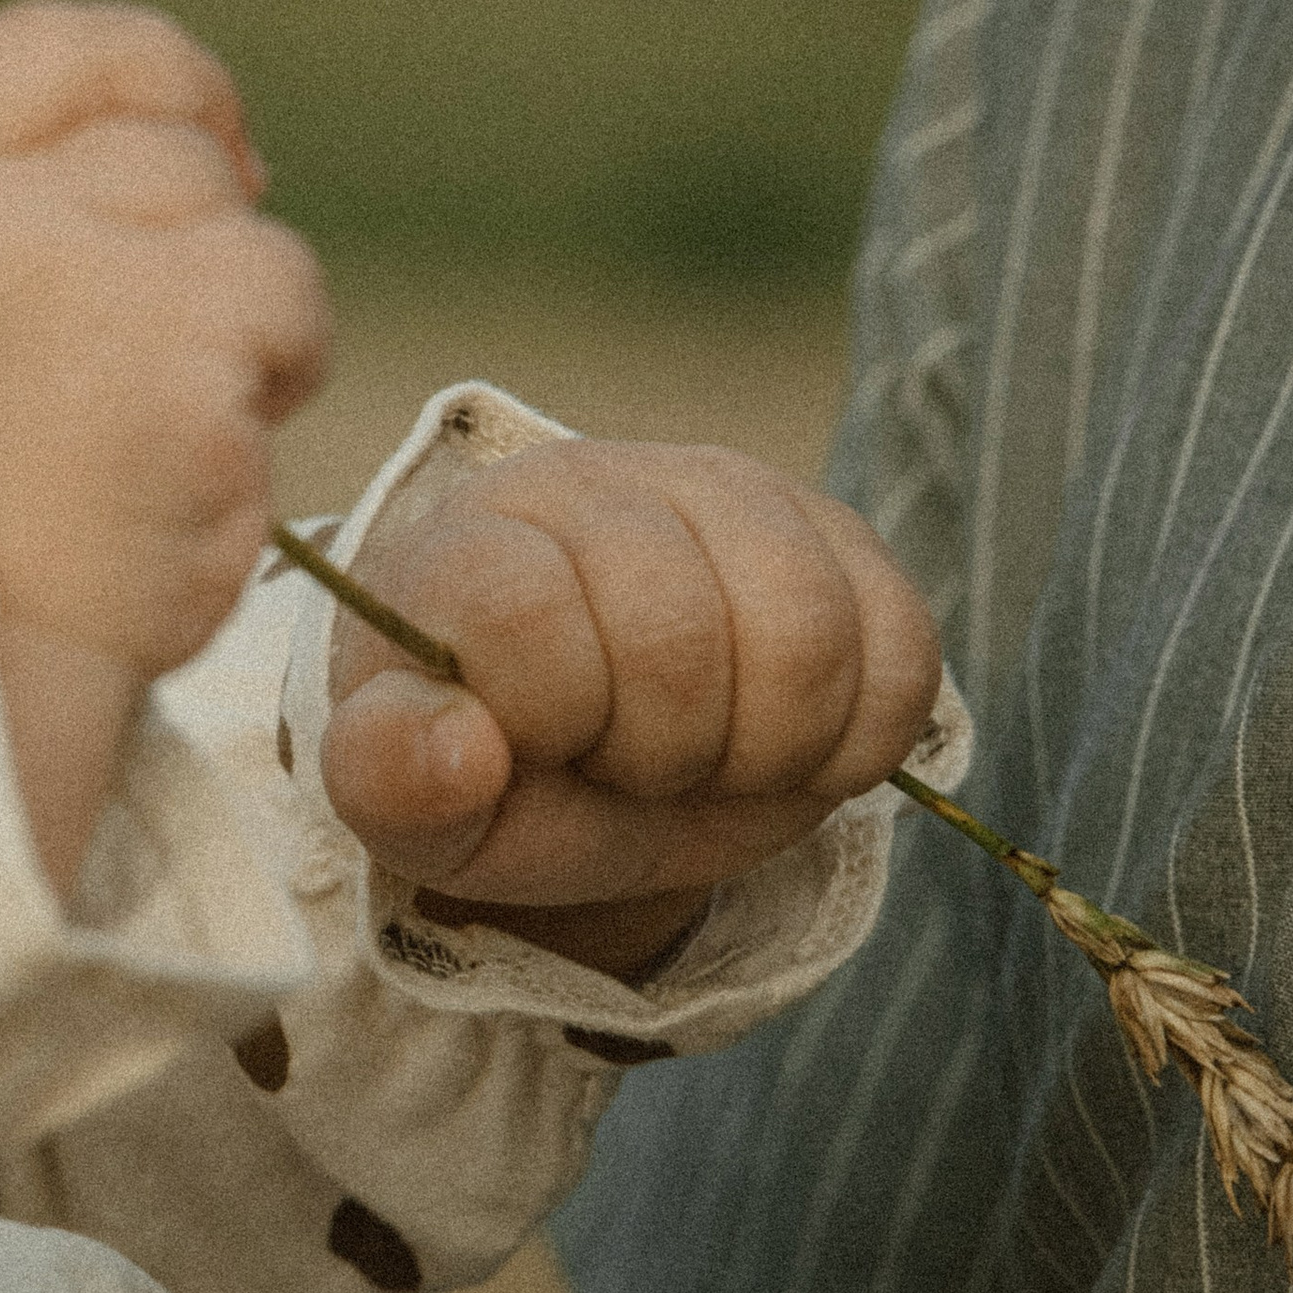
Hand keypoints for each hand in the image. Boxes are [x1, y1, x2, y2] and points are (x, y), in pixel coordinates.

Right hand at [0, 0, 329, 680]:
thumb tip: (171, 136)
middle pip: (111, 78)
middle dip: (191, 138)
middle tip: (219, 227)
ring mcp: (44, 253)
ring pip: (216, 193)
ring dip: (236, 298)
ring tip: (165, 427)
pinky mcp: (162, 328)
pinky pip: (283, 292)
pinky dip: (279, 373)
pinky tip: (208, 458)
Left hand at [320, 439, 941, 975]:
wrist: (588, 751)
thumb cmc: (491, 773)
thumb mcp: (410, 807)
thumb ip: (391, 780)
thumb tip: (459, 747)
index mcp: (472, 544)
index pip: (528, 614)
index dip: (555, 718)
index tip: (540, 746)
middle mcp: (601, 485)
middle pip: (678, 634)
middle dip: (658, 750)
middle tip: (626, 762)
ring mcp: (732, 497)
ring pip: (805, 633)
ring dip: (763, 748)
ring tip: (705, 757)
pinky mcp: (843, 540)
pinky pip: (902, 650)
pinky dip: (855, 740)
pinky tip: (783, 746)